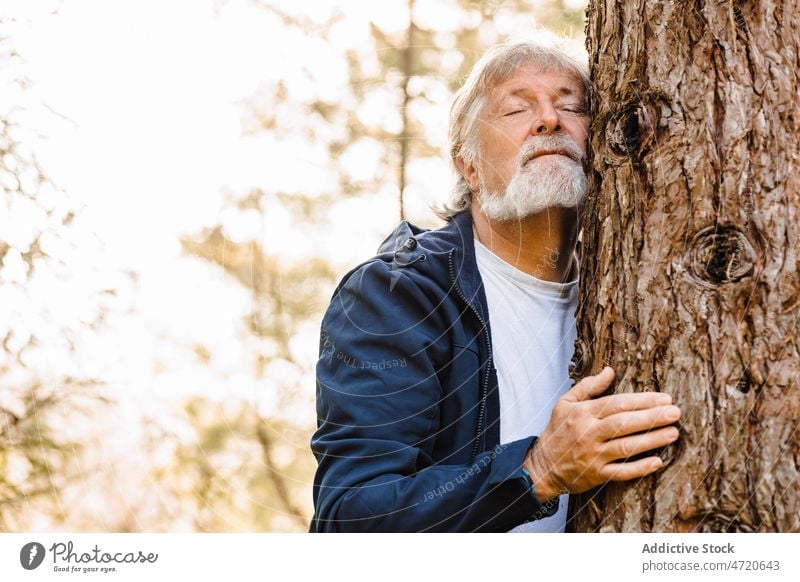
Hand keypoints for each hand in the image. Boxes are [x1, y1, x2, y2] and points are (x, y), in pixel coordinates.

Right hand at [523, 366, 680, 501]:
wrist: (543, 466)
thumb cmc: (558, 431)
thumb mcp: (565, 403)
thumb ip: (588, 386)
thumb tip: (610, 370)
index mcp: (582, 413)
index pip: (615, 404)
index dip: (641, 401)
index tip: (664, 398)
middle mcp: (588, 433)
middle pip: (623, 424)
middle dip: (651, 418)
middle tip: (675, 412)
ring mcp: (593, 456)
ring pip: (626, 447)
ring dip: (652, 440)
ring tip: (674, 433)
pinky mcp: (596, 475)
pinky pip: (621, 472)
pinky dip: (639, 468)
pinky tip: (658, 461)